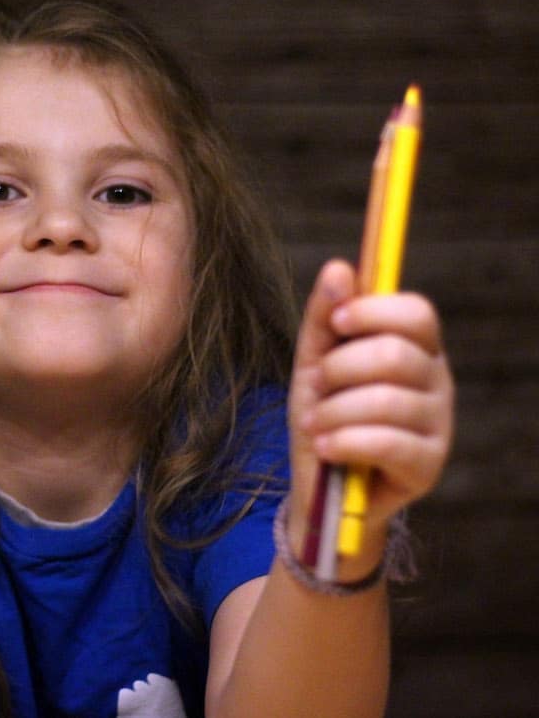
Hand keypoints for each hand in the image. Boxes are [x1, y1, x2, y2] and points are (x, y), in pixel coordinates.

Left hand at [287, 260, 454, 541]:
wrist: (321, 484)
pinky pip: (388, 443)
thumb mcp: (314, 362)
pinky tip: (325, 446)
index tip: (335, 324)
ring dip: (333, 411)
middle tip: (316, 386)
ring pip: (386, 400)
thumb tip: (338, 268)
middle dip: (339, 368)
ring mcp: (438, 424)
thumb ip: (325, 318)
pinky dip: (345, 441)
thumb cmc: (325, 415)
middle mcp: (436, 381)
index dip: (372, 312)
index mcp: (415, 348)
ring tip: (314, 424)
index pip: (416, 313)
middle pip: (395, 354)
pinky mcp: (429, 465)